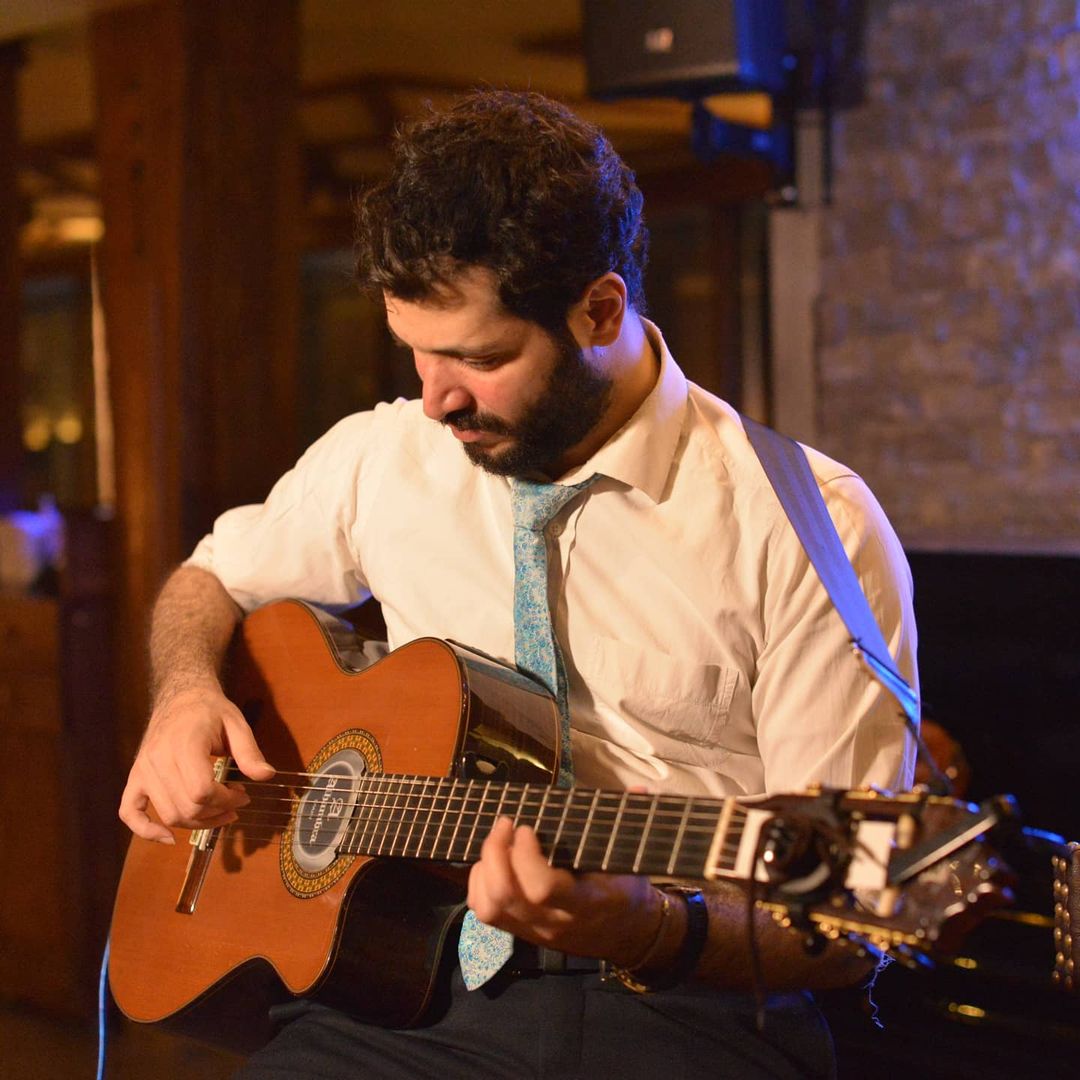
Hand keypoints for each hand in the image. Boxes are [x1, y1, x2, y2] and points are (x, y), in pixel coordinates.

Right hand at [118, 681, 274, 843]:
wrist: (182, 697)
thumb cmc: (211, 710)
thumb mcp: (237, 724)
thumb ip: (250, 752)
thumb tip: (266, 776)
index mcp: (185, 745)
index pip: (201, 791)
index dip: (226, 801)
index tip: (243, 795)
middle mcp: (158, 760)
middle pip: (186, 808)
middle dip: (217, 813)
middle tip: (236, 803)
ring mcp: (143, 771)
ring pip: (168, 814)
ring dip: (197, 823)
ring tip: (219, 811)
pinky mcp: (135, 778)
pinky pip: (129, 812)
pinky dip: (145, 830)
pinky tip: (168, 838)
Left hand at [466, 817, 661, 964]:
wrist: (628, 936)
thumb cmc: (626, 890)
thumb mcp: (634, 860)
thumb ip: (631, 824)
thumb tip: (640, 790)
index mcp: (585, 902)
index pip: (543, 888)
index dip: (525, 856)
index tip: (527, 827)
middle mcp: (555, 920)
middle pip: (507, 895)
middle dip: (495, 853)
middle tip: (505, 824)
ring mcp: (535, 930)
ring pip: (491, 907)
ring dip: (485, 867)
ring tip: (497, 842)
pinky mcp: (521, 932)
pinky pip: (486, 913)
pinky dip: (478, 884)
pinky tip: (491, 863)